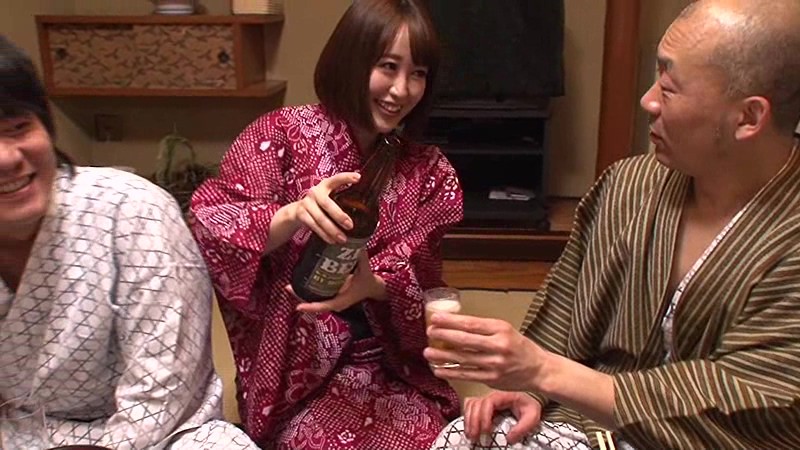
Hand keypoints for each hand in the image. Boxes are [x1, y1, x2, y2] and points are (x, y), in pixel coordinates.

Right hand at [292, 172, 359, 243]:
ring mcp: (306, 203)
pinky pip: (314, 226)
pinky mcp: (301, 214)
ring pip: (320, 218)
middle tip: (350, 225)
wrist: (295, 212)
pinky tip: (332, 240)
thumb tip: (363, 212)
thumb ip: (340, 201)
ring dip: (332, 230)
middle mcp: (314, 192)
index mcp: (324, 185)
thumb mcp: (327, 199)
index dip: (346, 177)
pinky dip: (324, 234)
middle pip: (327, 204)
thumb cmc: (318, 206)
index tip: (358, 177)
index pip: (336, 179)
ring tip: (343, 238)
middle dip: (339, 215)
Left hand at [293, 251, 386, 312]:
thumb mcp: (366, 270)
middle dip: (300, 298)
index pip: (325, 306)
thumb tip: (356, 243)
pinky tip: (298, 282)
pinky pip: (317, 296)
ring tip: (289, 286)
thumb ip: (361, 257)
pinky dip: (307, 291)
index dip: (311, 307)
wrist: (372, 287)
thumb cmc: (368, 281)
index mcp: (343, 300)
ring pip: (314, 301)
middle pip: (314, 305)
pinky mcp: (331, 295)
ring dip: (301, 295)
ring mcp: (332, 300)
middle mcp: (335, 302)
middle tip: (288, 288)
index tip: (298, 307)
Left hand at [423, 313, 548, 391]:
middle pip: (465, 340)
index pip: (471, 323)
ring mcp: (494, 364)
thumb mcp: (505, 330)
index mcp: (501, 329)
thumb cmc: (519, 347)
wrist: (538, 370)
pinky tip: (438, 369)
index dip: (451, 321)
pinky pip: (466, 375)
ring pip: (462, 359)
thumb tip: (454, 324)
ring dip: (442, 355)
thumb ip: (483, 328)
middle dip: (443, 335)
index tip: (436, 318)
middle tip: (429, 332)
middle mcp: (498, 346)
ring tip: (428, 352)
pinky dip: (450, 372)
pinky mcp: (491, 379)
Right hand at [463, 391, 541, 443]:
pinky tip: (469, 427)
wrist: (530, 399)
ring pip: (470, 404)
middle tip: (475, 437)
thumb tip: (509, 439)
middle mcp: (492, 394)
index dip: (484, 417)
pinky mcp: (483, 402)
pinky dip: (467, 416)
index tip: (486, 432)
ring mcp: (486, 397)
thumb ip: (522, 428)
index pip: (488, 403)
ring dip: (468, 420)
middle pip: (475, 404)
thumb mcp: (532, 417)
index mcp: (503, 395)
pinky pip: (469, 405)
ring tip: (471, 435)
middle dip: (473, 422)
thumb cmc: (529, 406)